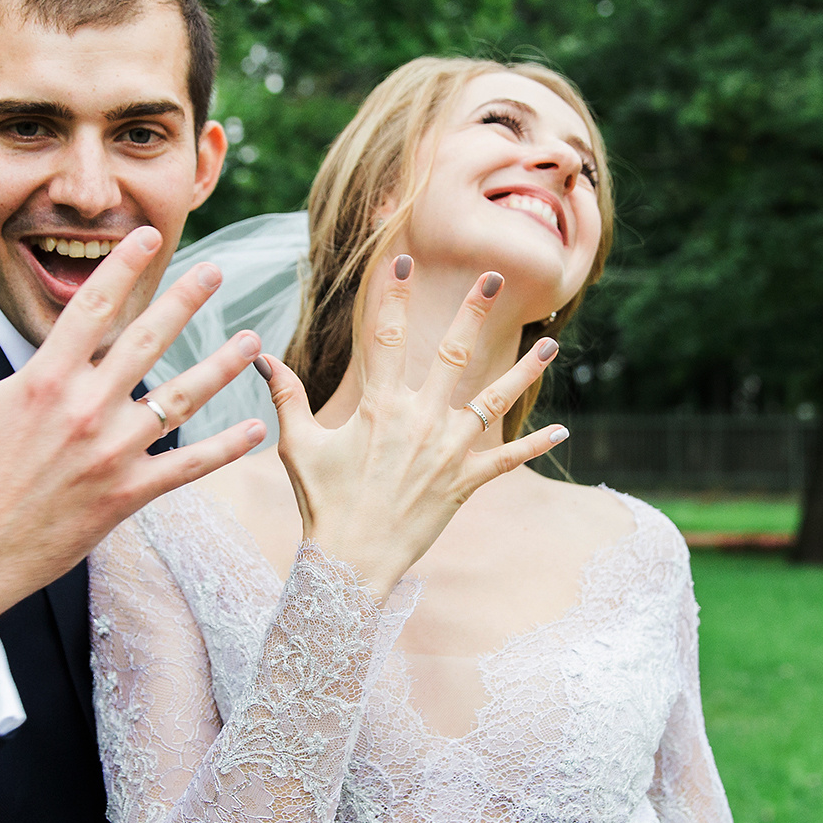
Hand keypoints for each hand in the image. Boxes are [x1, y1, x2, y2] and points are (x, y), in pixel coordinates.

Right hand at [0, 229, 264, 639]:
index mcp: (42, 380)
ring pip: (180, 399)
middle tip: (217, 272)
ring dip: (220, 367)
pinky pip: (186, 468)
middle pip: (148, 340)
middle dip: (186, 301)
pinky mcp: (124, 499)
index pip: (91, 307)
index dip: (123, 267)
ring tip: (253, 341)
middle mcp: (85, 410)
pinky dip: (224, 449)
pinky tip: (255, 430)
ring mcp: (111, 455)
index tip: (147, 236)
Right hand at [261, 256, 565, 597]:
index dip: (394, 298)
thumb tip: (262, 356)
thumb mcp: (299, 445)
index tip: (403, 262)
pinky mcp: (464, 482)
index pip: (387, 339)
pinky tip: (561, 432)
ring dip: (523, 372)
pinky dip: (533, 446)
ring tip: (551, 345)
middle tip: (493, 277)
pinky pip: (505, 460)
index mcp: (379, 408)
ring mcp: (447, 452)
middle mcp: (419, 422)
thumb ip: (287, 396)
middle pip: (452, 355)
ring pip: (493, 401)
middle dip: (473, 312)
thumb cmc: (323, 502)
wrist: (352, 560)